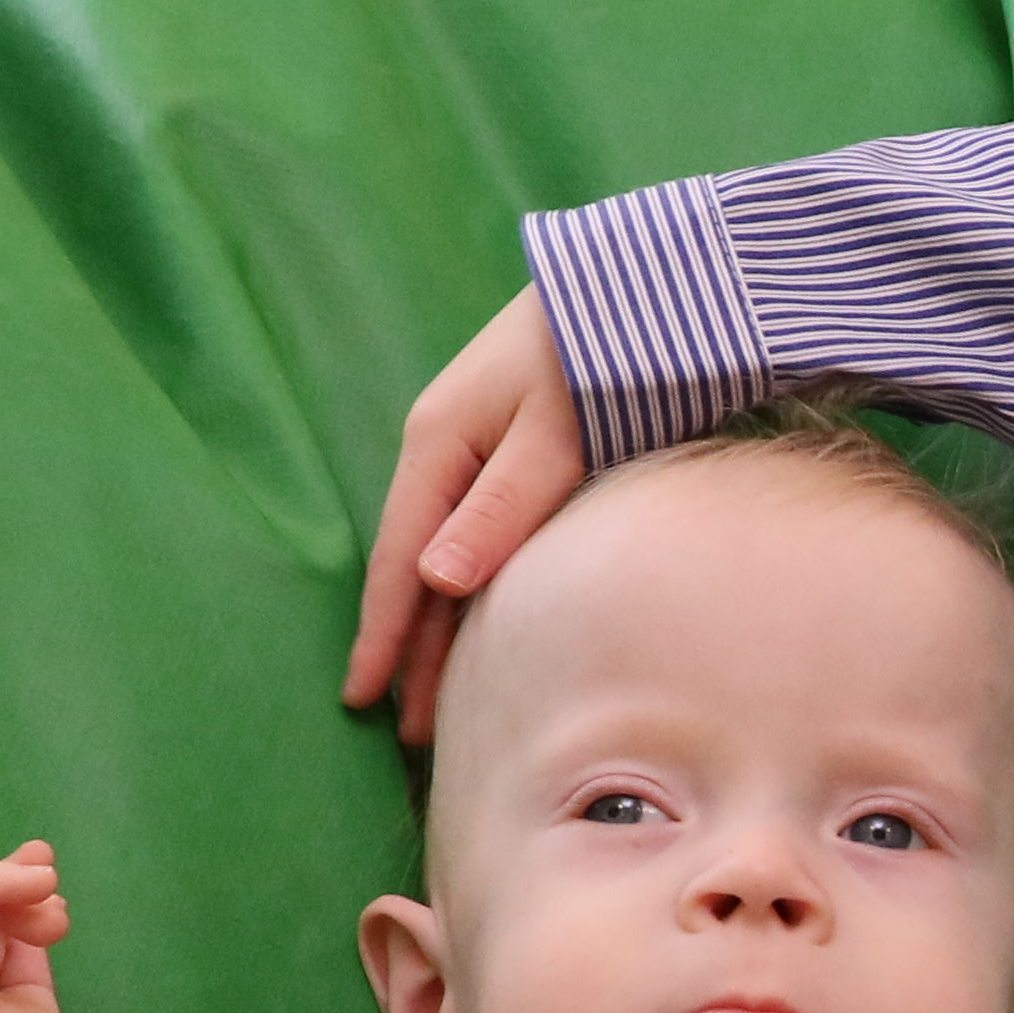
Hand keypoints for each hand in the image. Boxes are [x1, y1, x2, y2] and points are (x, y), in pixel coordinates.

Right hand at [342, 288, 587, 738]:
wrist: (650, 283)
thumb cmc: (603, 351)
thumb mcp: (555, 431)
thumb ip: (503, 506)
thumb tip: (435, 582)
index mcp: (440, 443)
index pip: (403, 560)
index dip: (385, 635)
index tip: (363, 699)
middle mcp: (445, 448)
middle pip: (419, 566)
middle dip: (412, 646)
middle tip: (410, 728)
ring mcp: (477, 447)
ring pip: (447, 554)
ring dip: (441, 623)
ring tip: (440, 695)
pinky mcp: (514, 448)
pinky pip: (476, 534)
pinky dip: (471, 585)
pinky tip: (478, 620)